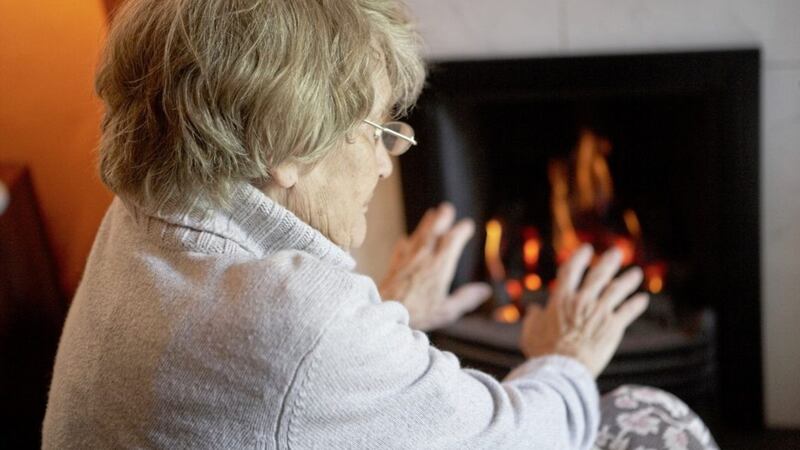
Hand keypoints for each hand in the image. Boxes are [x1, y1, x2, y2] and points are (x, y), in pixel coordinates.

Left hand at [379, 203, 491, 330]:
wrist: (384, 312)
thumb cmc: (416, 314)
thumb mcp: (447, 310)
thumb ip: (466, 298)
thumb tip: (485, 290)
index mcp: (439, 267)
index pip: (452, 241)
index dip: (461, 230)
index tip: (467, 225)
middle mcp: (423, 258)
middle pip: (433, 232)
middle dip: (442, 218)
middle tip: (447, 208)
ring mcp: (407, 260)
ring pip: (418, 236)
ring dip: (425, 224)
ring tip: (431, 214)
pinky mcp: (394, 266)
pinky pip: (401, 248)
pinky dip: (406, 242)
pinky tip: (406, 240)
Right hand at [519, 245, 648, 377]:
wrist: (563, 370)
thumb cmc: (543, 352)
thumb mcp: (530, 332)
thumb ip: (533, 318)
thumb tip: (534, 310)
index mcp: (561, 299)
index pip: (571, 270)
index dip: (579, 257)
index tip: (587, 249)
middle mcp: (582, 300)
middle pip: (599, 275)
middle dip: (609, 262)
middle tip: (616, 252)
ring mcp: (599, 312)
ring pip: (617, 290)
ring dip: (628, 280)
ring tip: (636, 273)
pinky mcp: (613, 327)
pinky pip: (628, 311)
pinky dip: (636, 304)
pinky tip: (643, 299)